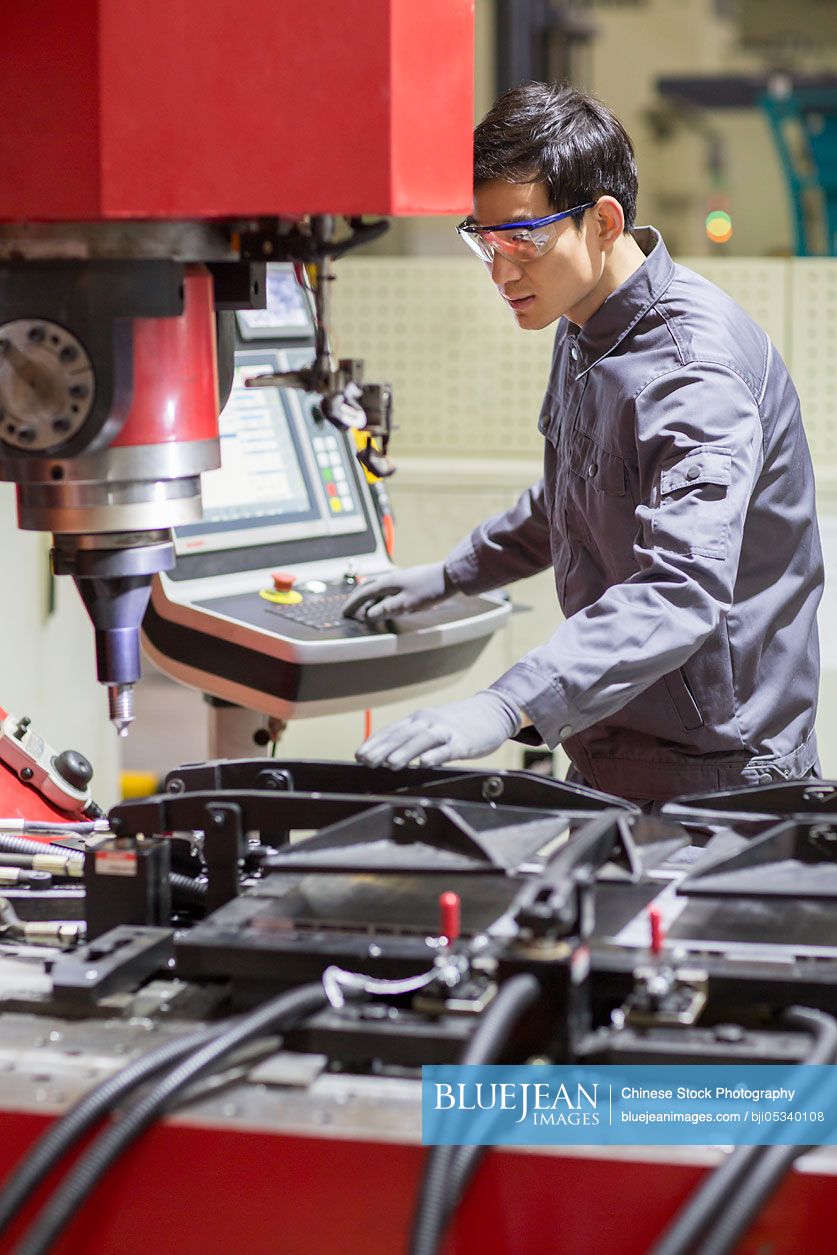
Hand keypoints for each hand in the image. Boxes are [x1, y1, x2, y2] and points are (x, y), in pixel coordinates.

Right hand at [342, 562, 447, 622]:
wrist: (451, 576)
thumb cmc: (430, 589)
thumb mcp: (407, 603)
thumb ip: (386, 610)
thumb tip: (368, 616)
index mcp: (388, 582)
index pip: (364, 593)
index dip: (353, 604)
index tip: (344, 613)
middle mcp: (392, 578)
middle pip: (368, 587)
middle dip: (357, 598)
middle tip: (351, 608)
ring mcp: (401, 579)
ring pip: (378, 588)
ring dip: (369, 598)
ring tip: (366, 609)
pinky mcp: (409, 582)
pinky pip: (388, 590)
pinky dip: (381, 597)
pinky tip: (386, 604)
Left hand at [356, 691, 521, 767]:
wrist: (493, 712)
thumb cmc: (458, 723)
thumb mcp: (432, 725)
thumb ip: (413, 738)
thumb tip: (387, 754)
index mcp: (419, 719)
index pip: (392, 731)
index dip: (375, 743)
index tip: (359, 755)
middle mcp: (429, 722)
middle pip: (403, 735)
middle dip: (383, 749)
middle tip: (366, 761)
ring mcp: (447, 731)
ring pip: (422, 741)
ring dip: (405, 752)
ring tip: (390, 764)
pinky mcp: (464, 742)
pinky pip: (448, 749)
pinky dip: (436, 755)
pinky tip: (425, 763)